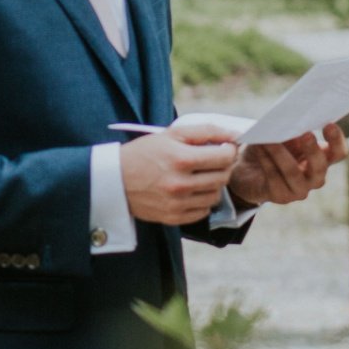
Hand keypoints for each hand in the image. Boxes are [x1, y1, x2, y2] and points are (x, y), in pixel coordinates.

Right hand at [121, 128, 240, 225]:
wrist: (114, 181)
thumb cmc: (144, 153)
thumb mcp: (170, 134)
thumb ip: (205, 131)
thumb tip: (234, 135)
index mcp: (180, 159)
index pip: (224, 157)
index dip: (229, 150)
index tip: (224, 148)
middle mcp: (180, 184)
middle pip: (222, 177)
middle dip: (223, 166)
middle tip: (213, 160)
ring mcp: (177, 203)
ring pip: (215, 196)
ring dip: (213, 184)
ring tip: (200, 175)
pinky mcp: (173, 217)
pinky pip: (203, 211)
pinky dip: (202, 200)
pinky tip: (191, 190)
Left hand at [229, 122, 347, 207]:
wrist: (249, 169)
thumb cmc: (273, 148)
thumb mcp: (285, 136)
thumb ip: (293, 130)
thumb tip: (292, 121)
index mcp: (323, 159)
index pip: (338, 152)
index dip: (336, 140)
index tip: (329, 124)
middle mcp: (315, 177)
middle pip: (320, 166)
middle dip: (312, 149)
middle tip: (306, 134)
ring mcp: (299, 189)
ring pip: (292, 172)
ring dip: (280, 153)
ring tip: (269, 139)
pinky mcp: (281, 196)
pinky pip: (274, 176)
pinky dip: (265, 159)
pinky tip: (259, 147)